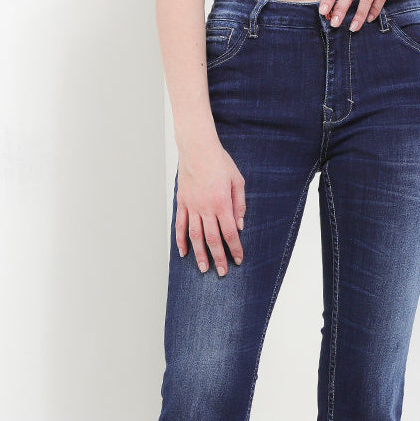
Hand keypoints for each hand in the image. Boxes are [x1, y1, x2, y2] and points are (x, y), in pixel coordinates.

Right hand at [175, 136, 245, 275]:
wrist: (197, 147)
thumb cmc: (219, 162)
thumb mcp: (237, 181)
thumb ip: (239, 204)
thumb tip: (239, 225)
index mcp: (221, 203)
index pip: (229, 233)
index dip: (235, 248)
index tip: (239, 260)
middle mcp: (205, 208)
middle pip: (212, 239)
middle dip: (219, 258)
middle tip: (222, 273)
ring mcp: (191, 206)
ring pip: (195, 236)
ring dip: (199, 255)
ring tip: (203, 269)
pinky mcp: (182, 202)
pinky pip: (180, 225)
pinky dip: (181, 240)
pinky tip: (183, 253)